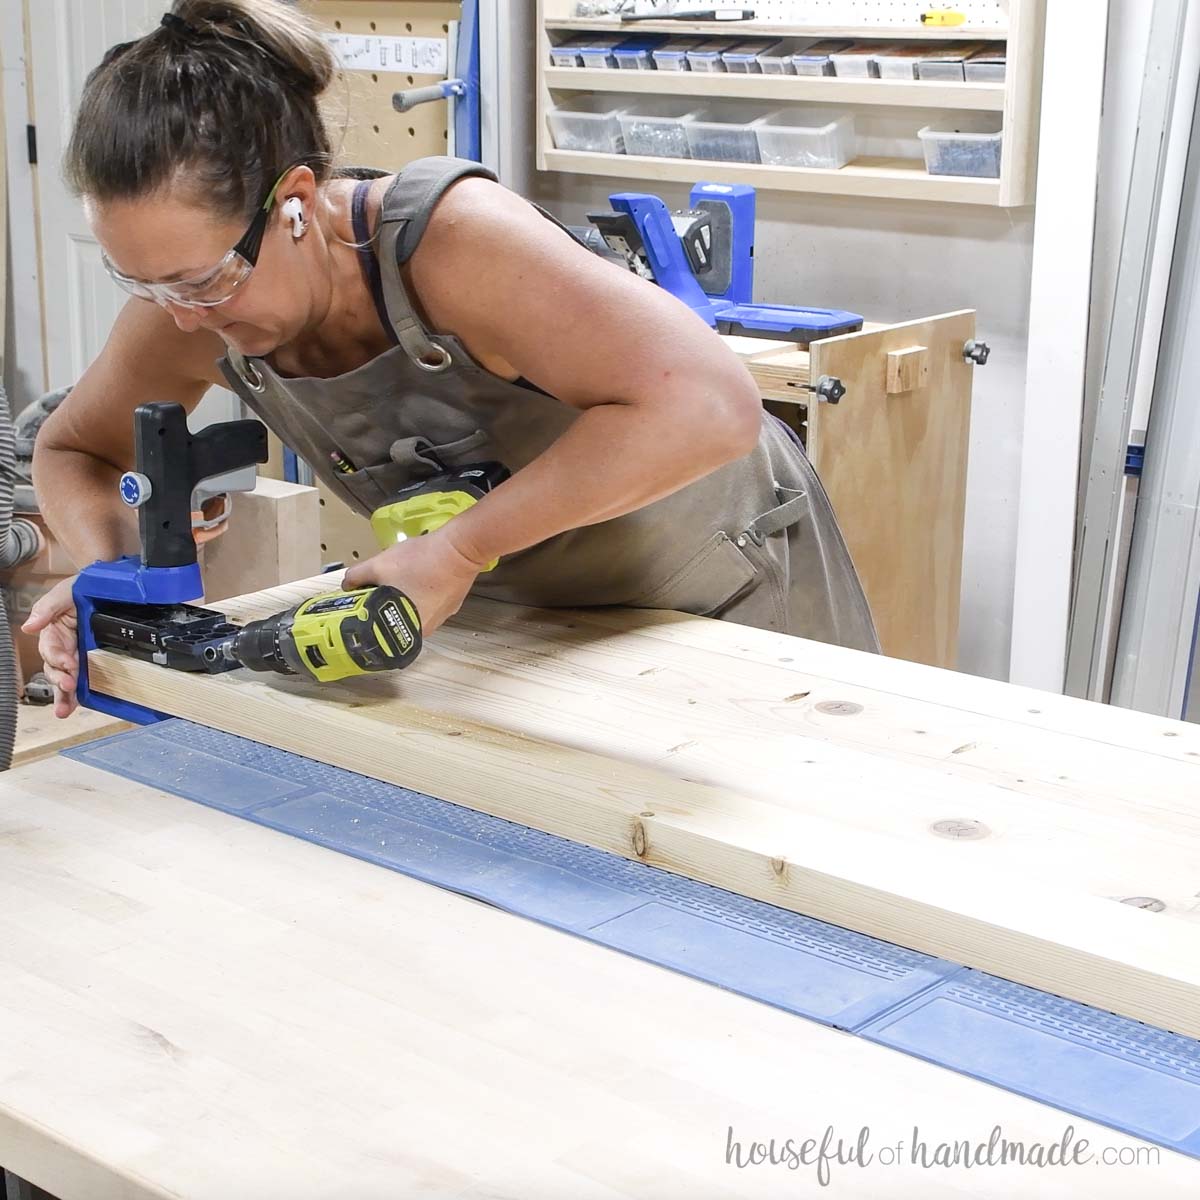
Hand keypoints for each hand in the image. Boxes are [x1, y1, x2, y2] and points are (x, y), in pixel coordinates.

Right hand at [21, 576, 79, 717]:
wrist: (108, 587)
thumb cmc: (81, 588)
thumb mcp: (63, 593)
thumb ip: (46, 608)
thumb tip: (28, 627)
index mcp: (53, 632)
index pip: (50, 649)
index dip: (57, 657)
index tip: (68, 663)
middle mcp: (62, 646)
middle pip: (54, 668)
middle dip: (59, 680)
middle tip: (67, 687)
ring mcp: (76, 655)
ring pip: (65, 678)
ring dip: (64, 695)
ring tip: (65, 710)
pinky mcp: (90, 660)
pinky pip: (83, 679)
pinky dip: (78, 694)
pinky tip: (76, 706)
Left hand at [341, 530, 483, 634]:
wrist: (459, 548)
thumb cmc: (421, 560)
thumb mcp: (378, 564)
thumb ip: (357, 576)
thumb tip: (347, 584)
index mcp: (406, 629)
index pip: (377, 627)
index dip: (365, 613)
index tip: (361, 598)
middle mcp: (425, 631)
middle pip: (394, 619)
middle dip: (383, 604)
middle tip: (378, 585)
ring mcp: (441, 619)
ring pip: (411, 611)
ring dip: (403, 598)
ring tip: (399, 578)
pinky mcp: (450, 605)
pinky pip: (428, 604)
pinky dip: (421, 594)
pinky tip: (419, 577)